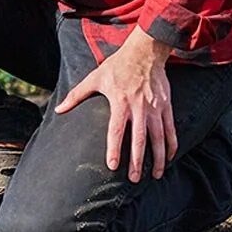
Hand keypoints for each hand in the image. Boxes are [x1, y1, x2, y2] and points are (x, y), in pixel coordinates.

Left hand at [53, 28, 174, 181]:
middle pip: (139, 139)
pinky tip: (168, 157)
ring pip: (158, 138)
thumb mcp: (94, 78)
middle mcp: (139, 108)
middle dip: (138, 161)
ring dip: (158, 158)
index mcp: (120, 102)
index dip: (114, 149)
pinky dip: (171, 144)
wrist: (144, 52)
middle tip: (134, 179)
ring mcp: (155, 108)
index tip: (113, 166)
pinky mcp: (166, 106)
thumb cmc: (117, 66)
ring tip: (155, 175)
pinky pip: (171, 129)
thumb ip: (76, 96)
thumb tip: (59, 110)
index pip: (116, 131)